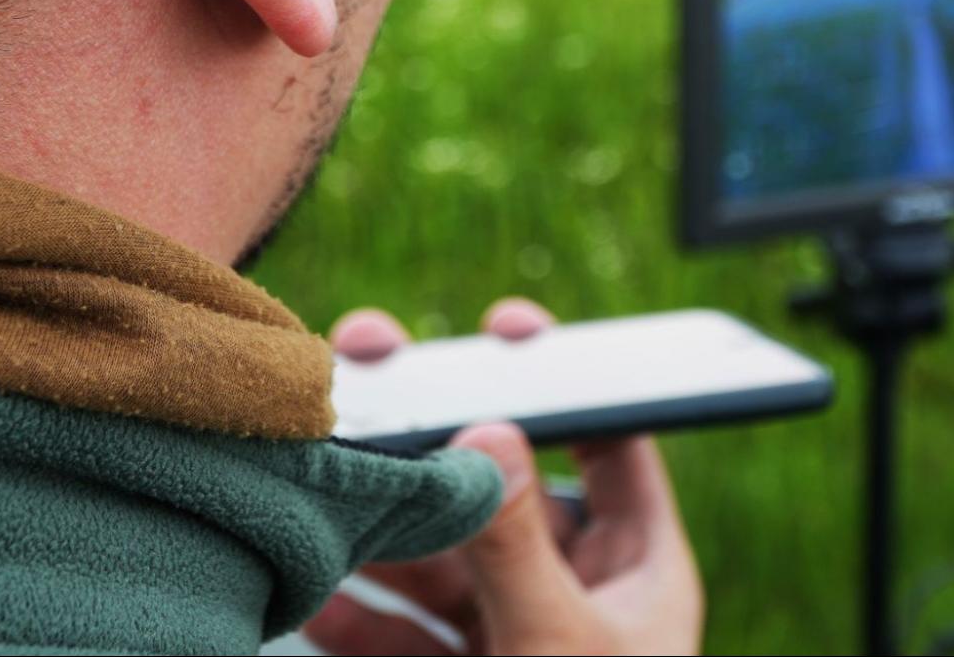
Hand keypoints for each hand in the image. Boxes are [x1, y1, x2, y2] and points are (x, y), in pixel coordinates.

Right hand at [306, 298, 704, 656]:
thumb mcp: (563, 644)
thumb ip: (519, 548)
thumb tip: (487, 434)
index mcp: (635, 569)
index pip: (613, 446)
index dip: (570, 383)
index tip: (508, 327)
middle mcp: (574, 592)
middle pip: (502, 496)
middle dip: (438, 453)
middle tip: (374, 381)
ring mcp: (513, 636)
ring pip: (442, 562)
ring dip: (385, 529)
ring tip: (329, 489)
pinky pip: (401, 635)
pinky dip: (356, 613)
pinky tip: (318, 594)